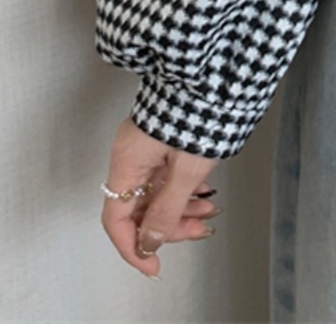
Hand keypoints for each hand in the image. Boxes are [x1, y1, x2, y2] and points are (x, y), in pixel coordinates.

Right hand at [101, 117, 220, 277]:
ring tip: (209, 211)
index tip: (153, 264)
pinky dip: (183, 189)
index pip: (115, 218)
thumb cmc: (201, 109)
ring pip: (155, 192)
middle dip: (167, 226)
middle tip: (198, 230)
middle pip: (137, 207)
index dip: (132, 247)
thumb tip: (150, 242)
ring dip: (180, 208)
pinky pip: (165, 175)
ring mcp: (147, 146)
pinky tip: (204, 193)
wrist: (220, 71)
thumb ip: (167, 208)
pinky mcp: (163, 139)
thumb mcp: (188, 167)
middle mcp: (131, 154)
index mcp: (127, 160)